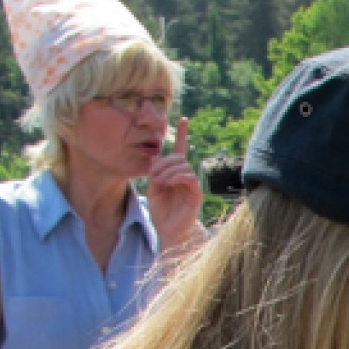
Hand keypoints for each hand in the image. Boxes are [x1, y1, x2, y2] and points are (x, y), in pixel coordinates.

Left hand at [144, 117, 204, 253]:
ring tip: (158, 181)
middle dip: (163, 162)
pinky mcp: (196, 193)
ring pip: (183, 165)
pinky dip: (176, 176)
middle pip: (178, 157)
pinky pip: (189, 176)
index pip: (180, 149)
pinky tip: (167, 182)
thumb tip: (155, 155)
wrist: (169, 230)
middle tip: (153, 174)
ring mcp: (192, 184)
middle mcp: (185, 176)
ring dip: (167, 170)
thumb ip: (154, 171)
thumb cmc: (161, 211)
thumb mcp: (152, 188)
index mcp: (175, 172)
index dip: (182, 133)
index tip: (183, 118)